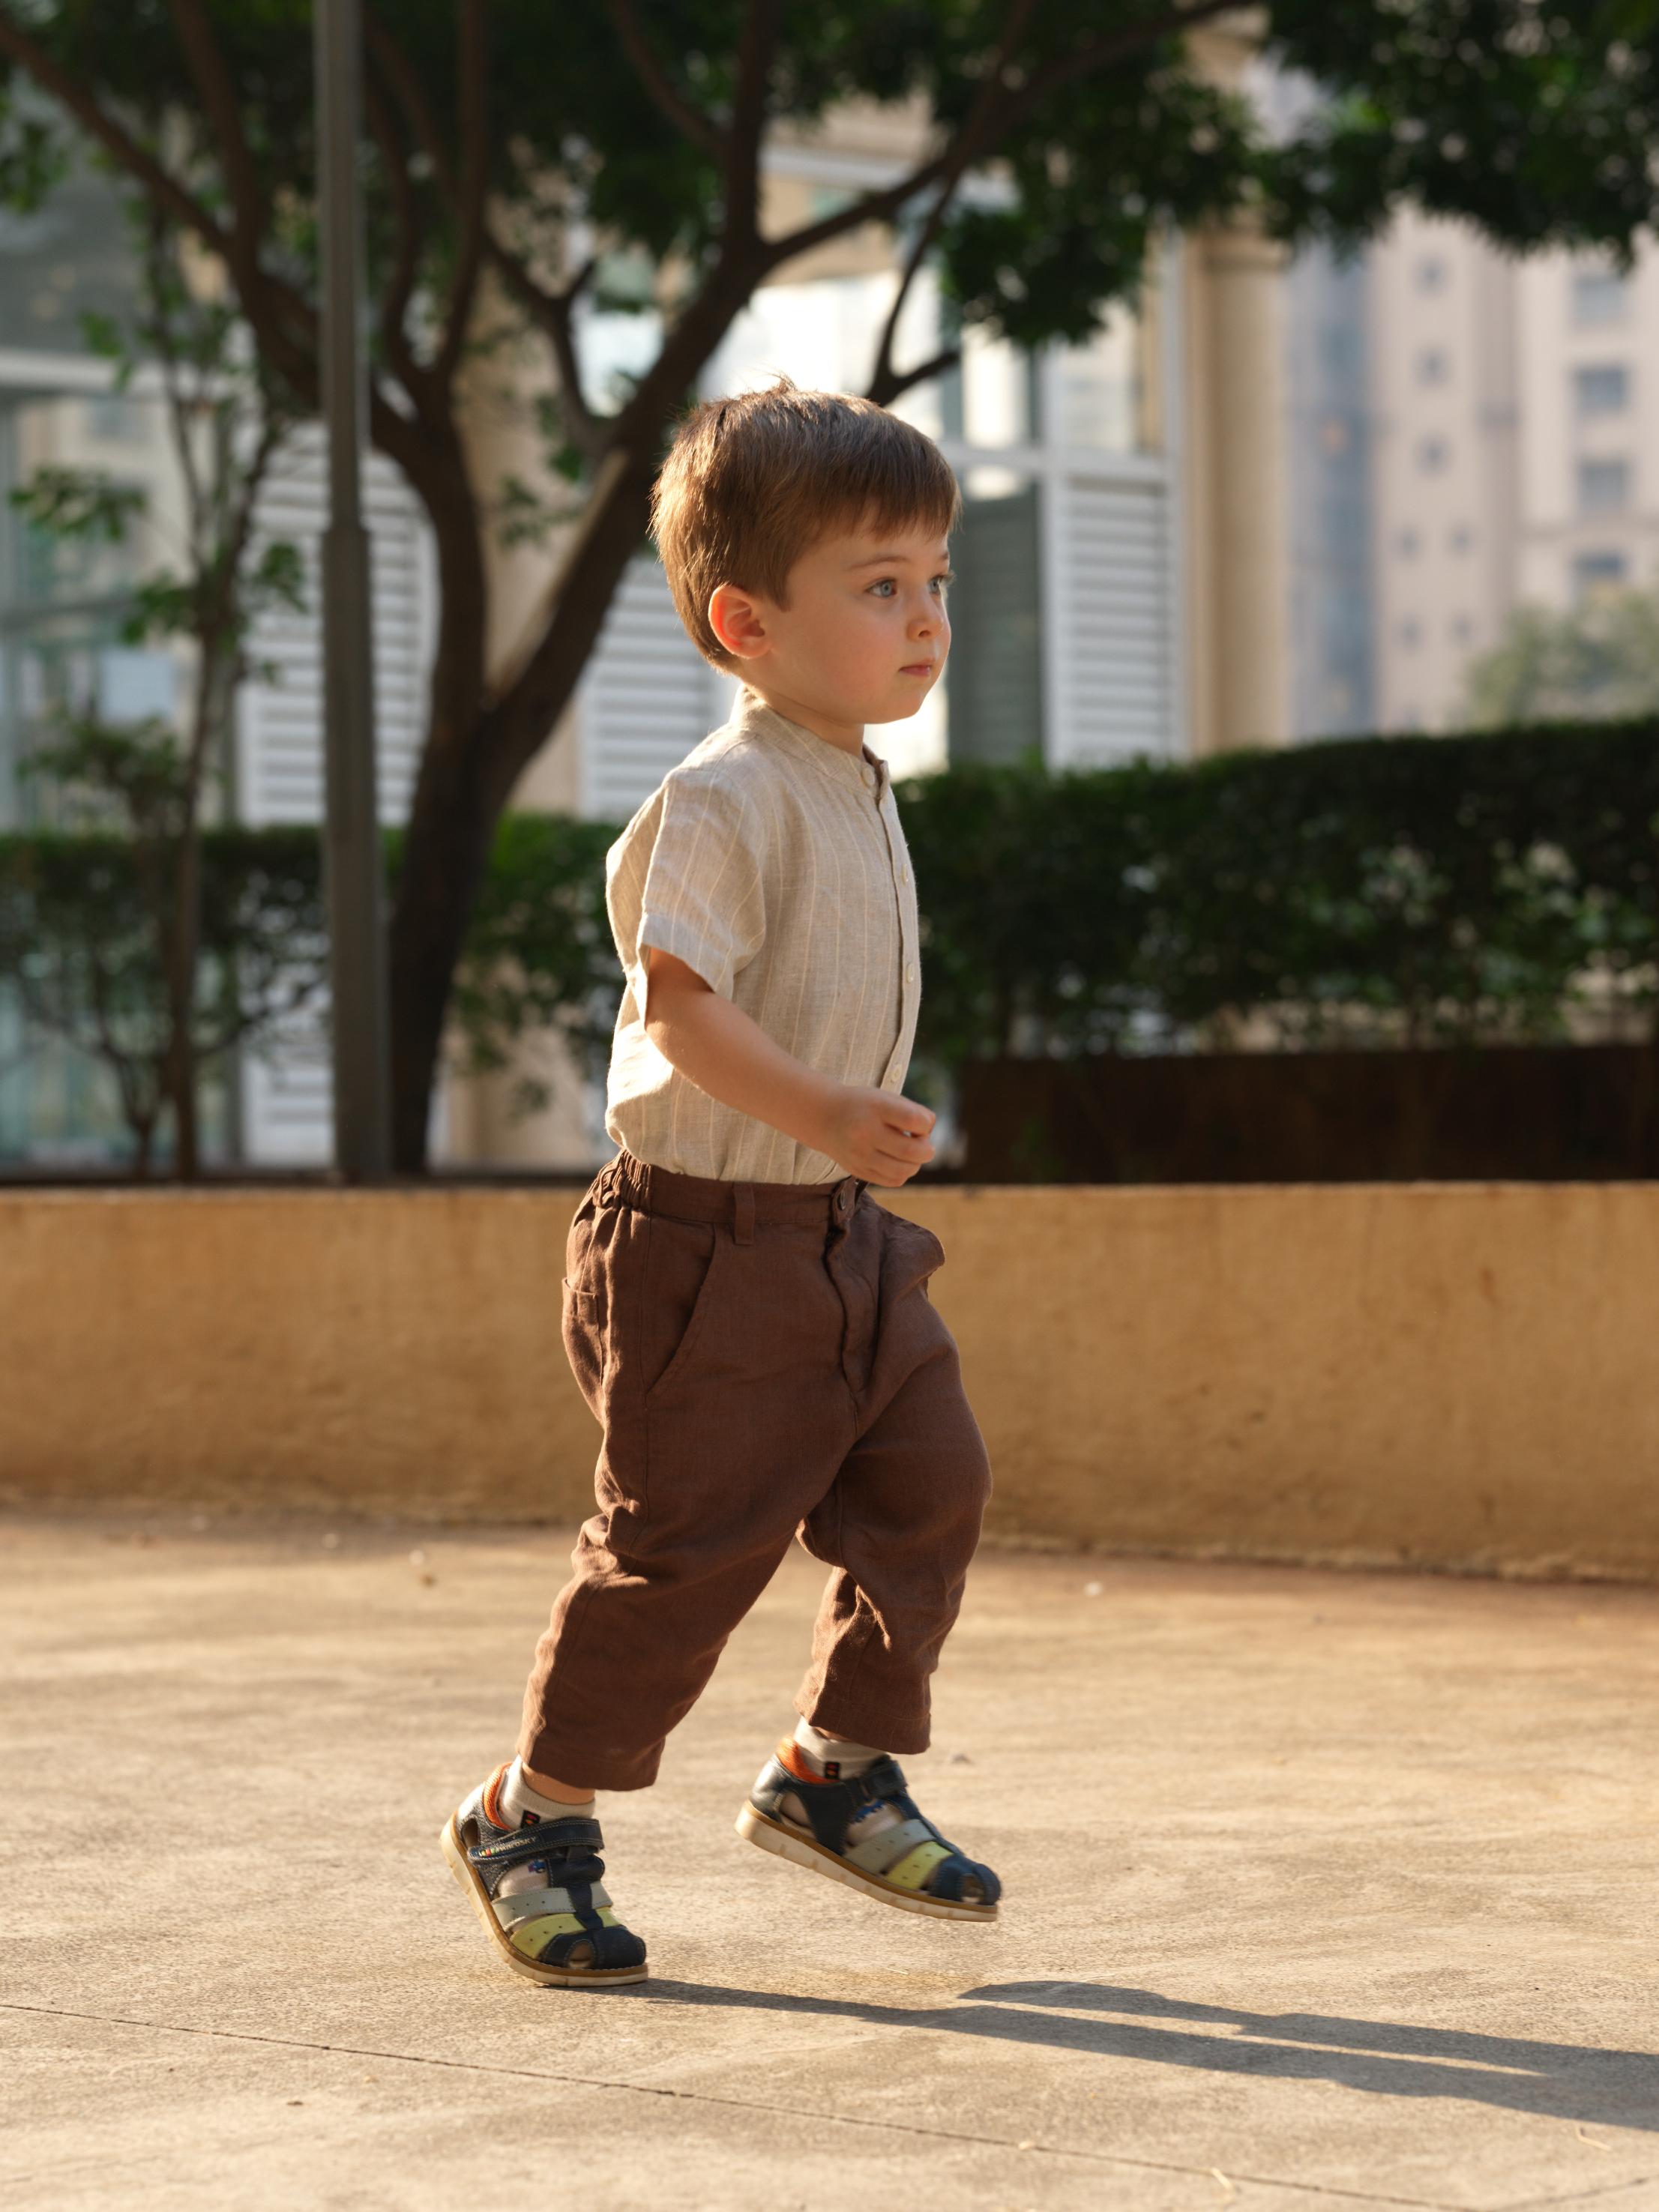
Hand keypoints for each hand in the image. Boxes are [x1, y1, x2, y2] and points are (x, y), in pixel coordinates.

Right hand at [815, 1083, 936, 1184]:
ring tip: (910, 1153)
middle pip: (911, 1151)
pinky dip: (903, 1173)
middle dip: (927, 1149)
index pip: (914, 1121)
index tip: (920, 1125)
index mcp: (876, 1108)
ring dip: (916, 1164)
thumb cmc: (865, 1105)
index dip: (926, 1126)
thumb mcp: (887, 1097)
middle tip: (923, 1143)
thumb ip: (914, 1112)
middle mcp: (866, 1132)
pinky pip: (892, 1180)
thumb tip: (930, 1134)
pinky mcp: (858, 1170)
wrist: (824, 1117)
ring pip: (903, 1171)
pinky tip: (898, 1161)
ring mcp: (860, 1154)